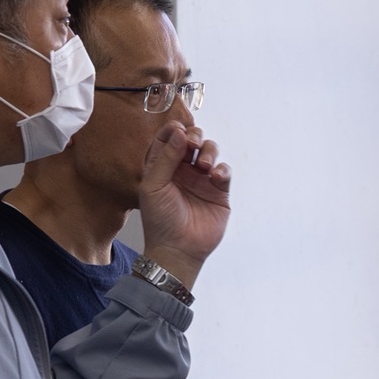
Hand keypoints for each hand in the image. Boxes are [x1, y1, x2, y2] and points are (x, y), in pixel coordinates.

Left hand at [136, 120, 230, 287]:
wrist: (178, 248)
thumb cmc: (160, 220)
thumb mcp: (154, 185)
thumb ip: (166, 157)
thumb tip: (179, 131)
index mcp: (162, 167)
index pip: (168, 138)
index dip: (174, 130)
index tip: (178, 129)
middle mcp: (182, 170)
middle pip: (192, 140)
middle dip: (195, 136)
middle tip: (192, 143)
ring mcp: (202, 179)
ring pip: (210, 151)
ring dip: (209, 151)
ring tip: (205, 166)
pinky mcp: (219, 191)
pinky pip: (225, 170)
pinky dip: (223, 169)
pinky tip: (215, 176)